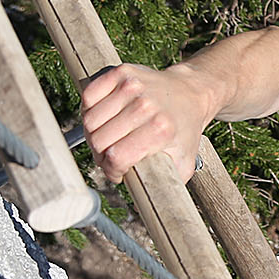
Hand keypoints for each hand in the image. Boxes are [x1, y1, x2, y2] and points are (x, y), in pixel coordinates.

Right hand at [78, 62, 211, 183]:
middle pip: (98, 140)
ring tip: (108, 139)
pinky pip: (88, 96)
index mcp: (160, 129)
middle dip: (100, 155)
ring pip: (89, 120)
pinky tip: (104, 119)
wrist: (190, 93)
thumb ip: (165, 185)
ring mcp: (132, 86)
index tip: (118, 173)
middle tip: (111, 157)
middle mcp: (145, 105)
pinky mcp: (120, 72)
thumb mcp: (184, 164)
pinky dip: (89, 110)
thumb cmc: (183, 132)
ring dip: (93, 134)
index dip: (111, 170)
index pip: (116, 156)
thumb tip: (144, 205)